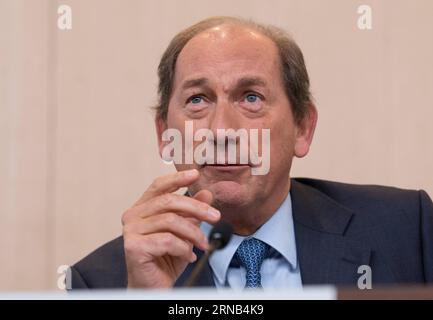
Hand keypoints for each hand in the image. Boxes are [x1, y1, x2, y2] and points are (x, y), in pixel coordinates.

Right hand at [122, 169, 219, 287]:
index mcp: (142, 209)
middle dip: (196, 208)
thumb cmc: (165, 260)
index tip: (195, 174)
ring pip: (171, 221)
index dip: (177, 178)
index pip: (158, 186)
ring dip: (193, 233)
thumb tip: (206, 193)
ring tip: (203, 244)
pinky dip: (183, 248)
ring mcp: (131, 231)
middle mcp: (133, 216)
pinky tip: (188, 256)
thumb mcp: (185, 232)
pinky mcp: (134, 246)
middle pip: (168, 202)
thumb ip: (192, 213)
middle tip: (215, 217)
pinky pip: (167, 240)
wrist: (153, 287)